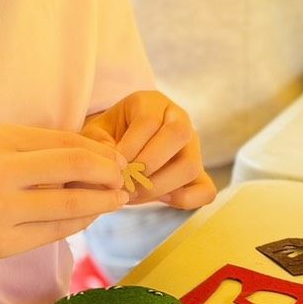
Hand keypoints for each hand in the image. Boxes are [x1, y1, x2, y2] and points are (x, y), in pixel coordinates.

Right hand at [0, 125, 128, 263]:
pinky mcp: (3, 243)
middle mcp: (0, 172)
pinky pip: (55, 231)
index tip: (117, 159)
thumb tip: (96, 154)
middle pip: (75, 167)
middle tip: (125, 179)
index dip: (100, 152)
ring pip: (71, 204)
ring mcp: (1, 210)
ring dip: (102, 202)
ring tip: (117, 200)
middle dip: (109, 174)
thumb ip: (38, 147)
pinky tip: (89, 217)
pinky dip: (79, 222)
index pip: (67, 142)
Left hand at [82, 91, 215, 209]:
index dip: (129, 147)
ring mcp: (193, 147)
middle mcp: (179, 119)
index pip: (149, 121)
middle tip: (125, 183)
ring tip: (135, 195)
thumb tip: (117, 165)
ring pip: (191, 165)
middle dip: (148, 165)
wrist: (120, 147)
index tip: (111, 168)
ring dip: (160, 185)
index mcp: (152, 103)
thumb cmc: (106, 138)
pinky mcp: (199, 174)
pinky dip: (187, 200)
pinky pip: (206, 190)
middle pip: (179, 135)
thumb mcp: (95, 134)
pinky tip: (161, 200)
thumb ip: (98, 144)